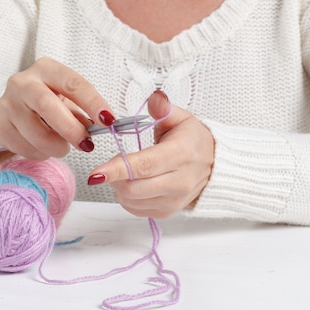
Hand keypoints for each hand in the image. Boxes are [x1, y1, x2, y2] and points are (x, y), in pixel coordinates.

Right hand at [0, 57, 115, 159]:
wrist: (12, 108)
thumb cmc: (47, 102)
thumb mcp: (66, 100)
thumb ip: (83, 112)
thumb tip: (105, 125)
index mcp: (46, 70)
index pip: (73, 83)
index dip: (93, 103)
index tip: (109, 121)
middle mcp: (23, 83)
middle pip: (48, 106)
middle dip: (71, 129)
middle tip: (86, 144)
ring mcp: (7, 104)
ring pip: (36, 133)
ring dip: (56, 147)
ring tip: (62, 147)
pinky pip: (24, 147)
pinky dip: (39, 153)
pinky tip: (42, 147)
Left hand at [87, 90, 214, 218]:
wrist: (214, 166)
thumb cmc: (194, 141)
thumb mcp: (181, 118)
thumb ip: (164, 108)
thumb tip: (155, 99)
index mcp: (181, 154)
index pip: (144, 165)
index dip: (117, 170)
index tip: (95, 174)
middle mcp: (179, 180)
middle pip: (134, 188)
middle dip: (113, 177)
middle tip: (112, 164)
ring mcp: (174, 199)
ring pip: (132, 201)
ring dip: (119, 187)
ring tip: (125, 172)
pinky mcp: (168, 211)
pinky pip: (136, 210)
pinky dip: (127, 199)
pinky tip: (133, 184)